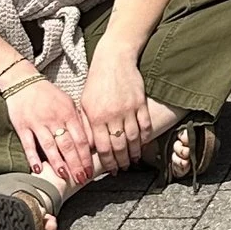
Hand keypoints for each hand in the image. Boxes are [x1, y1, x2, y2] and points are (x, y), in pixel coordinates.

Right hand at [4, 71, 95, 187]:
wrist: (23, 82)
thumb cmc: (49, 95)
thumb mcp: (68, 103)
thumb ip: (78, 121)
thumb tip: (91, 141)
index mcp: (68, 113)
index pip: (80, 138)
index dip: (86, 156)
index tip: (90, 170)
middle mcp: (54, 119)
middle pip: (67, 145)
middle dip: (75, 164)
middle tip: (81, 178)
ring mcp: (37, 123)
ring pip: (49, 146)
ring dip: (57, 162)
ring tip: (64, 176)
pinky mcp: (22, 126)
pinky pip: (28, 144)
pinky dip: (33, 157)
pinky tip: (38, 169)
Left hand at [80, 44, 154, 174]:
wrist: (114, 59)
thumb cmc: (97, 81)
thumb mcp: (85, 102)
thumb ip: (87, 125)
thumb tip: (89, 146)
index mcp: (96, 116)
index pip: (103, 147)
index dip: (107, 162)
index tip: (110, 169)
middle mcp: (113, 115)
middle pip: (119, 146)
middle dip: (121, 161)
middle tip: (122, 169)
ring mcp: (129, 109)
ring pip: (133, 139)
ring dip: (133, 153)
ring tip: (132, 161)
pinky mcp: (140, 103)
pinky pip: (145, 126)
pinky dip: (145, 138)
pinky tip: (142, 145)